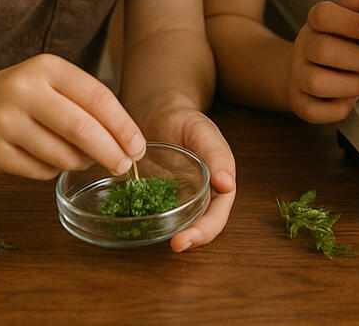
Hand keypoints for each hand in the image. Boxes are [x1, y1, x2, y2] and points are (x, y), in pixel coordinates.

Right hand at [0, 54, 145, 179]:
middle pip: (83, 129)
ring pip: (63, 155)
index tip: (139, 147)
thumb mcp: (49, 84)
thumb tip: (128, 142)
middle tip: (125, 166)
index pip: (98, 97)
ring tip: (79, 158)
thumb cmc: (17, 98)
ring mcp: (4, 122)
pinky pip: (40, 172)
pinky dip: (53, 171)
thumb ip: (85, 104)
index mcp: (46, 68)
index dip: (124, 126)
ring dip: (80, 163)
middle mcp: (23, 90)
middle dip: (111, 152)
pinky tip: (46, 159)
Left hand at [130, 103, 236, 252]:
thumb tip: (228, 184)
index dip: (205, 231)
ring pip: (177, 225)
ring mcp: (175, 200)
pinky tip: (130, 223)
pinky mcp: (152, 198)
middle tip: (173, 245)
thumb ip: (216, 154)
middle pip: (200, 226)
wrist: (155, 114)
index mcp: (217, 185)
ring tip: (153, 238)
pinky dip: (144, 222)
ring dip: (168, 234)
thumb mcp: (201, 132)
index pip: (217, 215)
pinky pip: (151, 214)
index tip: (185, 240)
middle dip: (190, 239)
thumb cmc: (183, 120)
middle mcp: (199, 196)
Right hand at [287, 0, 358, 123]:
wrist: (296, 72)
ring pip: (318, 83)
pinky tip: (349, 98)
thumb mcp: (337, 22)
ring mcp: (298, 77)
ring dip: (351, 85)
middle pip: (323, 50)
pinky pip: (316, 111)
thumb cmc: (326, 46)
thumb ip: (350, 9)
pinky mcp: (300, 103)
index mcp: (313, 25)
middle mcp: (302, 49)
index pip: (322, 15)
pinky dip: (340, 108)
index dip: (350, 22)